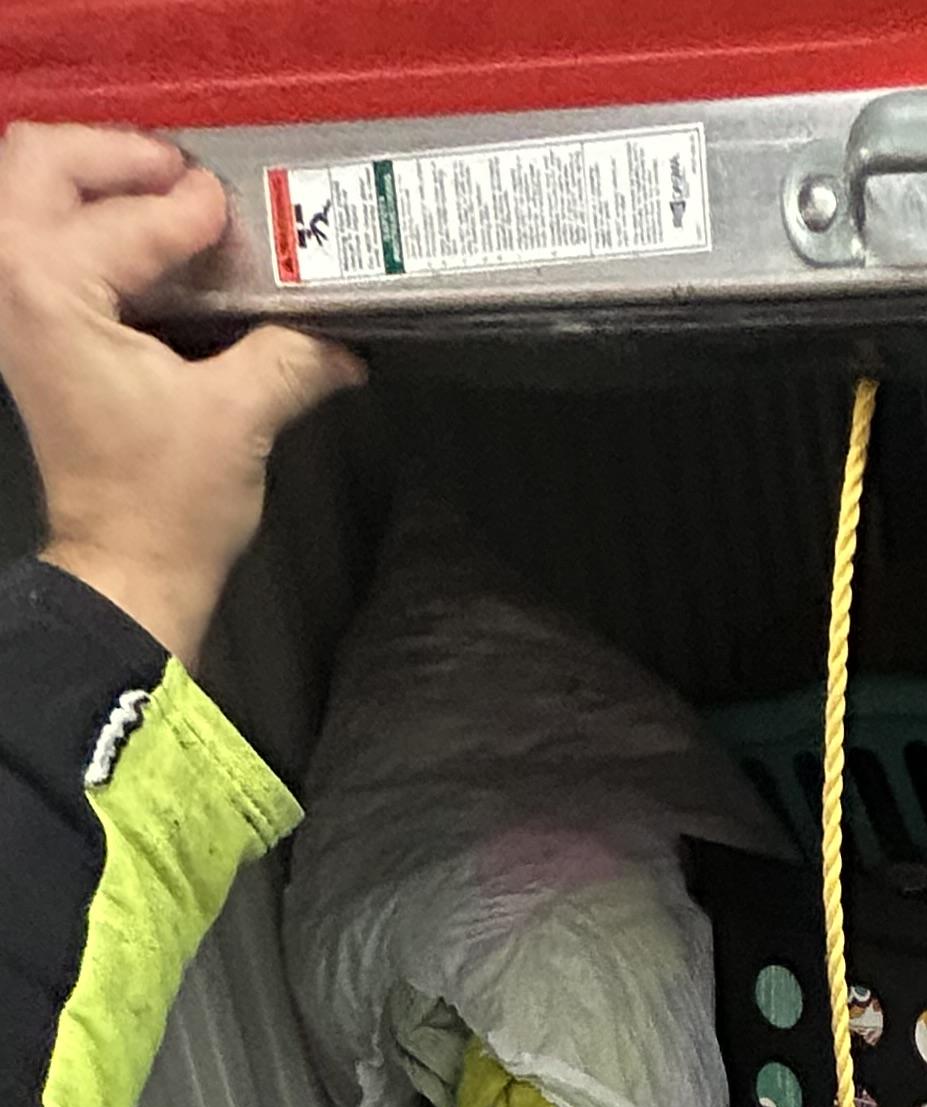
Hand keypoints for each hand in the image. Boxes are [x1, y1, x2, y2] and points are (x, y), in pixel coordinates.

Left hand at [0, 124, 361, 666]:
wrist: (126, 571)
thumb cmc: (163, 508)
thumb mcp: (240, 418)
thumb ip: (291, 352)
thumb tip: (338, 330)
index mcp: (52, 292)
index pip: (130, 216)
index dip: (195, 210)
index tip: (242, 219)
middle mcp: (13, 283)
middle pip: (46, 161)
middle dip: (121, 157)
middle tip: (189, 180)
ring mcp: (11, 306)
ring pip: (32, 189)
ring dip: (99, 181)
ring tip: (168, 199)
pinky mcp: (29, 330)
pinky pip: (39, 235)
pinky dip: (90, 223)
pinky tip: (149, 245)